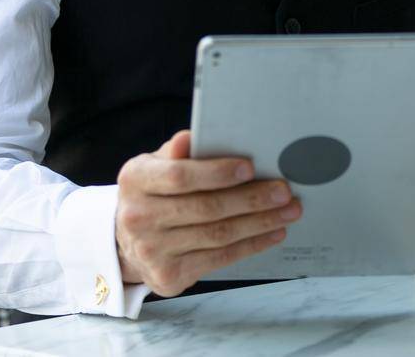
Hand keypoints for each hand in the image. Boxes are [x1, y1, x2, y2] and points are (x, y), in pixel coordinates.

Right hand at [114, 130, 301, 296]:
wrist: (126, 243)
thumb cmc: (153, 193)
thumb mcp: (156, 165)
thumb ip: (177, 152)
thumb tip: (193, 138)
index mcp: (136, 180)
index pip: (179, 176)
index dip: (216, 173)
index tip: (250, 167)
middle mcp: (139, 218)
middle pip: (205, 208)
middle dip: (251, 199)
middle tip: (284, 191)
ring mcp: (152, 251)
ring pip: (218, 235)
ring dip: (260, 223)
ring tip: (288, 211)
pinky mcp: (168, 277)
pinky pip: (219, 259)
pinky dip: (251, 245)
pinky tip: (272, 232)